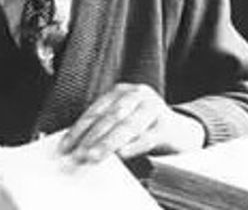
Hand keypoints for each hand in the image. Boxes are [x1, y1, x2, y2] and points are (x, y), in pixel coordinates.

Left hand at [57, 83, 205, 162]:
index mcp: (121, 91)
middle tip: (78, 154)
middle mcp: (137, 94)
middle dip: (92, 137)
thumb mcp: (124, 119)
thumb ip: (104, 127)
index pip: (95, 110)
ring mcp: (153, 108)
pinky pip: (148, 136)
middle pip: (110, 116)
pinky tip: (122, 154)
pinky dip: (133, 146)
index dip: (79, 129)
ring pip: (127, 125)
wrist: (182, 130)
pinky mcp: (167, 124)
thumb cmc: (145, 126)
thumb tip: (78, 146)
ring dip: (108, 143)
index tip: (65, 146)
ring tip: (95, 156)